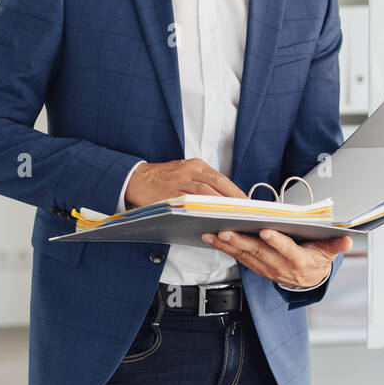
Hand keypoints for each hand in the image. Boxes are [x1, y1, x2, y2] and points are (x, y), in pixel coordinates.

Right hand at [125, 157, 245, 207]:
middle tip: (245, 212)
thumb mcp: (185, 171)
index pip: (222, 179)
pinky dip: (199, 210)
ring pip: (204, 193)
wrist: (136, 178)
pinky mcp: (168, 193)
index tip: (247, 204)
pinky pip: (187, 202)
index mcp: (196, 165)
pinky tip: (208, 218)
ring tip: (232, 217)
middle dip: (233, 199)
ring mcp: (178, 181)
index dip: (236, 192)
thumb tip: (226, 198)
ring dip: (219, 205)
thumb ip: (203, 181)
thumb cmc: (164, 178)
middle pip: (217, 184)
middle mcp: (189, 171)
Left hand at [202, 228, 352, 288]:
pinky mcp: (255, 266)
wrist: (307, 281)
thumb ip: (336, 245)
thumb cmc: (317, 259)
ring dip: (227, 245)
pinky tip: (212, 238)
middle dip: (241, 241)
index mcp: (298, 260)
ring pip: (245, 255)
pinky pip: (238, 257)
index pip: (286, 250)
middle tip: (226, 230)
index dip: (277, 242)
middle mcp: (279, 266)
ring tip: (212, 233)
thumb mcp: (329, 253)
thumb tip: (348, 239)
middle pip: (259, 252)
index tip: (266, 231)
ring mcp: (265, 268)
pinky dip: (224, 248)